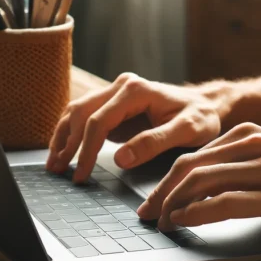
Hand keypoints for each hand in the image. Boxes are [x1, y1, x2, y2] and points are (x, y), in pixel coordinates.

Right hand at [46, 73, 227, 181]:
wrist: (206, 105)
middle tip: (58, 170)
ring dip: (63, 136)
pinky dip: (71, 133)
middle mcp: (122, 87)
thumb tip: (121, 158)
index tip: (82, 173)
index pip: (100, 120)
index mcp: (136, 91)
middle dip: (67, 143)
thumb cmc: (201, 117)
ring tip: (53, 162)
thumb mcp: (188, 131)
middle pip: (82, 113)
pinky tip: (63, 150)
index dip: (88, 149)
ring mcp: (115, 95)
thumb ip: (155, 143)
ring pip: (78, 112)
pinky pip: (85, 117)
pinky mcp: (113, 106)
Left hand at [136, 123, 260, 233]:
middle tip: (147, 214)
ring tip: (161, 222)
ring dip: (172, 204)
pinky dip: (196, 213)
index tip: (153, 200)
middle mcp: (255, 146)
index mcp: (252, 135)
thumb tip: (205, 190)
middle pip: (190, 166)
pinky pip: (224, 202)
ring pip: (200, 181)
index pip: (194, 154)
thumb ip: (246, 166)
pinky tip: (185, 223)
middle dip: (161, 192)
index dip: (166, 179)